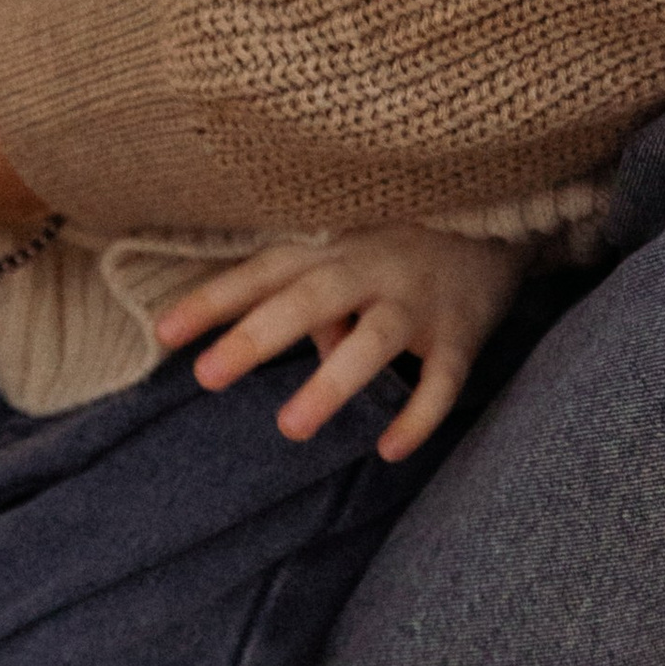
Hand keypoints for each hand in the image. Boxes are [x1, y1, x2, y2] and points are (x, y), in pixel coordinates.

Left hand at [154, 227, 526, 459]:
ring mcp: (418, 302)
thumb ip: (306, 293)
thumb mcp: (349, 252)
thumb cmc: (401, 241)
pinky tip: (389, 450)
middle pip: (308, 299)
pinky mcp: (462, 333)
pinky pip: (441, 379)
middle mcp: (370, 269)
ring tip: (290, 428)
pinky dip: (418, 415)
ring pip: (372, 341)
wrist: (501, 215)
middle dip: (258, 337)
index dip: (213, 300)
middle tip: (207, 377)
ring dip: (331, 382)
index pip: (263, 271)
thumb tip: (284, 347)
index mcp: (332, 247)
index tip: (163, 333)